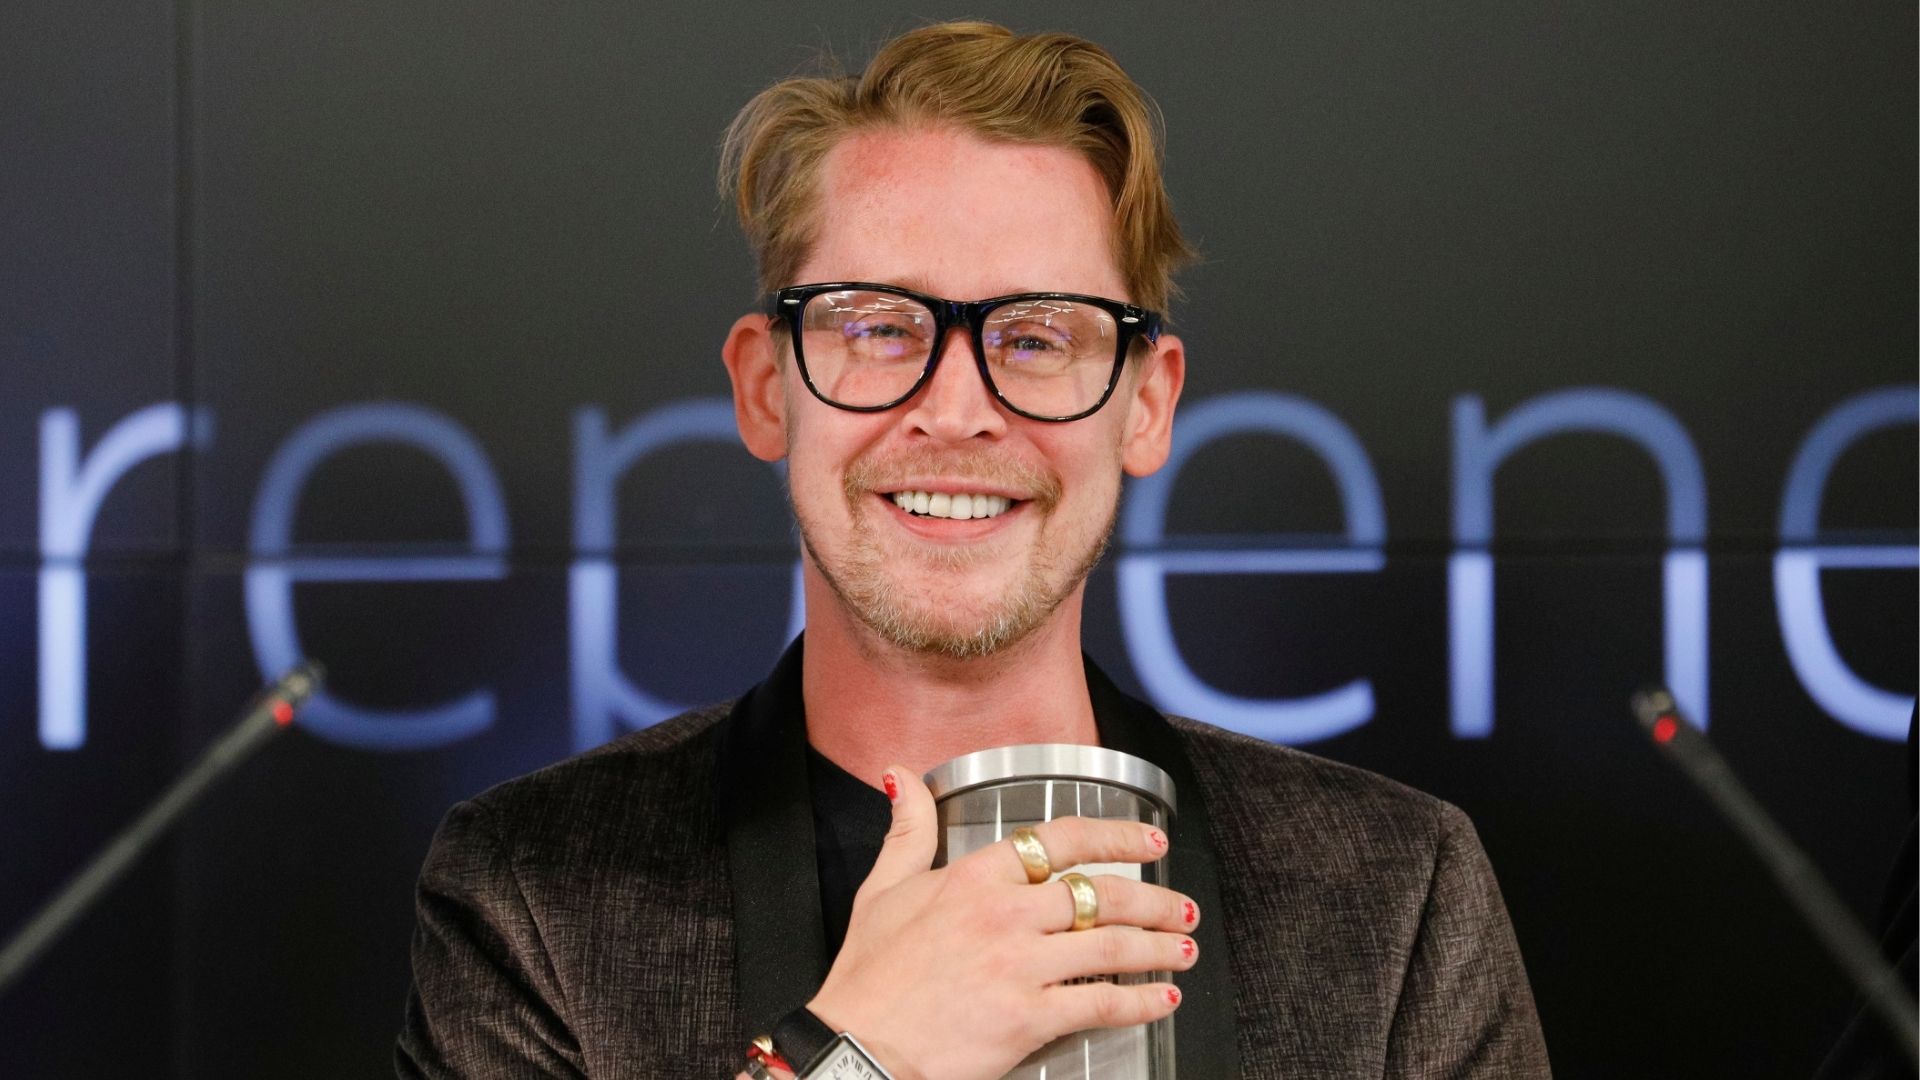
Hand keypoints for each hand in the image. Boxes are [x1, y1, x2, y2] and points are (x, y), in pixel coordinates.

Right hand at [807, 766, 1198, 1079]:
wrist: (857, 1048)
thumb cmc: (869, 976)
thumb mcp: (881, 889)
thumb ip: (907, 829)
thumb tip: (901, 776)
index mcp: (976, 875)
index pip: (1063, 839)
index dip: (1117, 836)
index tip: (1149, 841)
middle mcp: (1005, 913)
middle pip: (1103, 893)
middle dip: (1155, 900)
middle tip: (1181, 907)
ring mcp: (1020, 966)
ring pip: (1113, 946)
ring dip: (1160, 947)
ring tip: (1184, 949)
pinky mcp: (1027, 1017)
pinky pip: (1101, 1003)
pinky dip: (1141, 1002)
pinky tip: (1163, 1000)